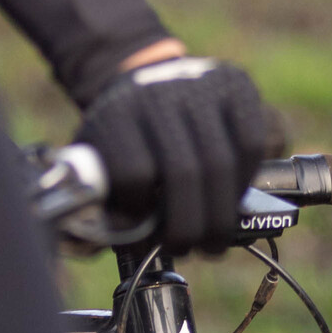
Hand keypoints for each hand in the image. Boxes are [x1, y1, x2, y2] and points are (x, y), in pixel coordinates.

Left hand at [76, 56, 283, 252]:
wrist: (146, 86)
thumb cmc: (123, 141)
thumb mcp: (97, 165)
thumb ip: (89, 207)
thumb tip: (79, 245)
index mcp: (115, 114)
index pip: (133, 171)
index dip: (140, 210)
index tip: (141, 228)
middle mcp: (158, 93)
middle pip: (185, 172)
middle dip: (189, 226)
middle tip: (188, 249)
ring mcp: (200, 84)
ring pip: (222, 164)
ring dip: (220, 216)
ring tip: (211, 240)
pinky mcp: (236, 84)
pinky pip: (251, 144)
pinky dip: (245, 180)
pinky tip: (231, 197)